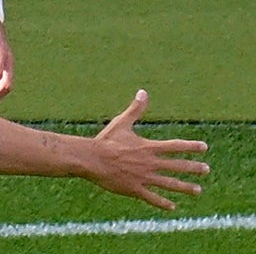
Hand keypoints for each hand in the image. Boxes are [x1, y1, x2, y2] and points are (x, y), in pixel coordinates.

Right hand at [87, 90, 209, 209]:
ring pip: (169, 184)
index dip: (191, 146)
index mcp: (148, 147)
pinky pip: (152, 198)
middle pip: (177, 166)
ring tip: (197, 190)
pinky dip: (163, 203)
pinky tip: (172, 207)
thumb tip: (143, 92)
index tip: (204, 147)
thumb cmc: (106, 140)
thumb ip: (135, 109)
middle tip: (206, 169)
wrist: (92, 159)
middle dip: (193, 168)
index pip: (175, 146)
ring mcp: (144, 178)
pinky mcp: (135, 189)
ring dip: (185, 187)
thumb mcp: (122, 123)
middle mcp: (150, 163)